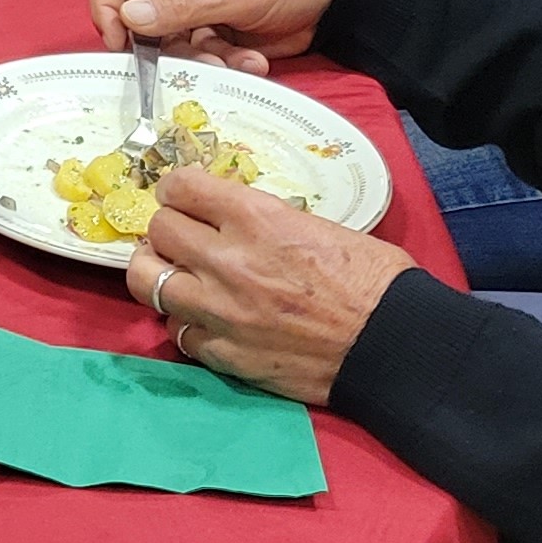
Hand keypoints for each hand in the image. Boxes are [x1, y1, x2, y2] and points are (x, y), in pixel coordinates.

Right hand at [87, 0, 346, 71]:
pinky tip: (251, 59)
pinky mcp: (208, 33)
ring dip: (198, 59)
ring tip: (232, 58)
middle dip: (161, 46)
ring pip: (166, 46)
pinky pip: (195, 57)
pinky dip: (221, 64)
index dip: (105, 8)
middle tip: (192, 58)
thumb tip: (127, 18)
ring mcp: (189, 9)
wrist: (334, 0)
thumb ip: (179, 7)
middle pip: (135, 19)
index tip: (120, 42)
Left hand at [144, 170, 422, 407]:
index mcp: (255, 218)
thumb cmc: (374, 281)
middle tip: (184, 238)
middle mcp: (227, 261)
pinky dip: (186, 323)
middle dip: (169, 230)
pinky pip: (177, 332)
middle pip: (158, 230)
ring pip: (148, 282)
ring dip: (161, 274)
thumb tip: (233, 219)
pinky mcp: (224, 354)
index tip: (185, 198)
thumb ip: (264, 221)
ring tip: (180, 276)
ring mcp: (220, 311)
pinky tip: (206, 319)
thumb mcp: (319, 225)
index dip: (179, 190)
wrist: (393, 347)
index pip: (180, 187)